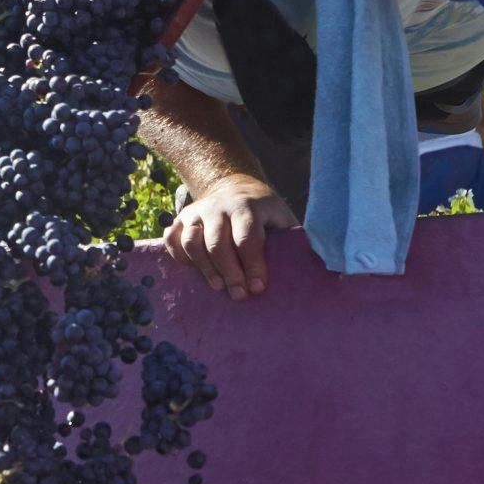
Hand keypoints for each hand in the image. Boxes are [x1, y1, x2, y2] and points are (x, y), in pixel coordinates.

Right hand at [163, 177, 298, 299]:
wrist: (236, 188)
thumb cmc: (265, 214)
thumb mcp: (283, 219)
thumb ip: (292, 241)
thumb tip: (311, 271)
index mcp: (249, 206)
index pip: (248, 237)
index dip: (253, 265)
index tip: (258, 288)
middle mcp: (220, 206)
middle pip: (218, 243)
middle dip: (229, 272)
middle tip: (239, 295)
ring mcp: (197, 211)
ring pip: (192, 242)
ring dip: (205, 268)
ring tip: (219, 287)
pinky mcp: (181, 219)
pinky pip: (172, 239)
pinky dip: (179, 257)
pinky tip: (194, 271)